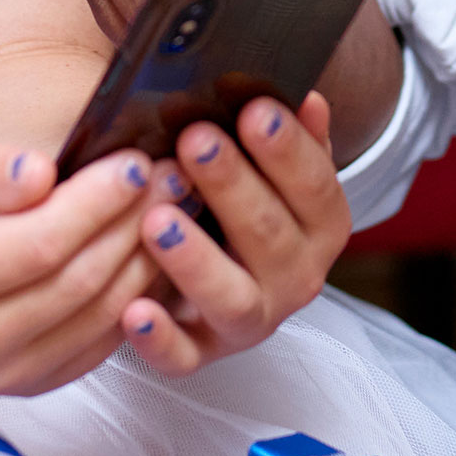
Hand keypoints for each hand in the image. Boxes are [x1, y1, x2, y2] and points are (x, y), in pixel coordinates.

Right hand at [0, 134, 168, 394]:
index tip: (135, 163)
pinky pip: (99, 340)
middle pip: (77, 281)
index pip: (39, 244)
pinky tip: (151, 252)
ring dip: (145, 258)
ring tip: (172, 205)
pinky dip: (135, 295)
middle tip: (172, 177)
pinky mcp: (28, 383)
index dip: (95, 203)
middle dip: (131, 224)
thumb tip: (38, 174)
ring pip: (98, 314)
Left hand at [119, 91, 352, 373]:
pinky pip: (182, 357)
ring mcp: (249, 321)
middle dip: (233, 186)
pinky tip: (133, 310)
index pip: (315, 187)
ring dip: (196, 259)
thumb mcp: (272, 167)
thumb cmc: (242, 203)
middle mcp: (296, 279)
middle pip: (270, 235)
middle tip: (195, 141)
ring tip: (158, 218)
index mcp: (321, 227)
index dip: (288, 150)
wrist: (223, 278)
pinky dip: (160, 339)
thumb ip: (291, 135)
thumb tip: (308, 98)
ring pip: (232, 298)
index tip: (255, 108)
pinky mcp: (201, 353)